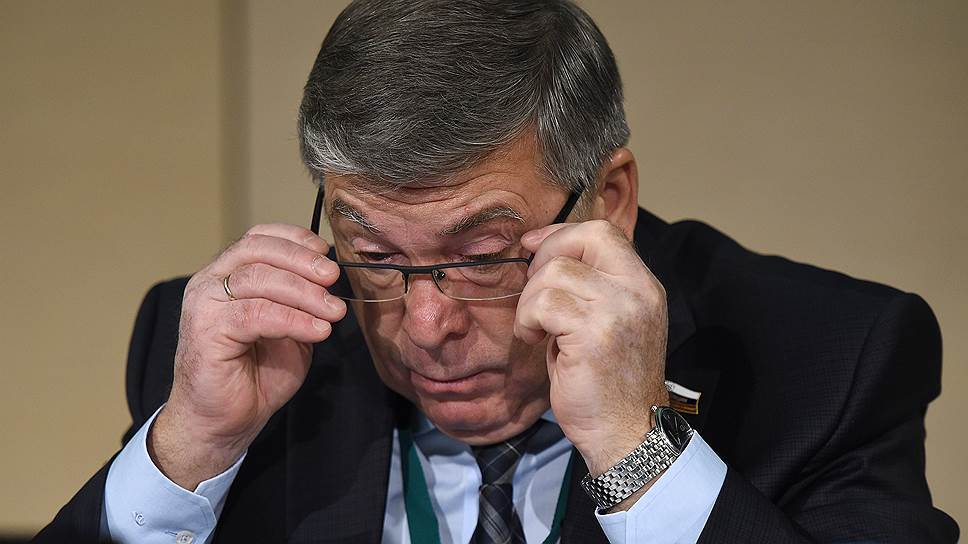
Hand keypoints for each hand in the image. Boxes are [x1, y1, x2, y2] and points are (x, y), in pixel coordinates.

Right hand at [149, 224, 345, 489]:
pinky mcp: (206, 331)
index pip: (259, 238)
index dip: (295, 240)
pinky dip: (294, 320)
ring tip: (333, 311)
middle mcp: (209, 282)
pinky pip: (257, 314)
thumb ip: (302, 301)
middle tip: (333, 278)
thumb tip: (331, 279)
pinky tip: (318, 331)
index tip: (327, 253)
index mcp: (227, 274)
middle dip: (303, 261)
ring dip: (304, 293)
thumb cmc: (255, 375)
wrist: (222, 422)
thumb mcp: (289, 328)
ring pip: (259, 280)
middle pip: (258, 251)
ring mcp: (203, 305)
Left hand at [516, 220, 669, 481]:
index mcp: (643, 285)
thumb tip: (543, 253)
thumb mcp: (606, 322)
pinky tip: (535, 340)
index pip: (602, 232)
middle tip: (533, 297)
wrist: (626, 433)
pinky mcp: (595, 332)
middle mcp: (638, 291)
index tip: (533, 247)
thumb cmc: (607, 382)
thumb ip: (587, 286)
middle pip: (581, 239)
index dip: (561, 233)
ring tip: (536, 328)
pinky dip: (528, 320)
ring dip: (531, 300)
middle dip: (544, 260)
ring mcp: (619, 309)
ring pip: (555, 272)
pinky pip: (544, 304)